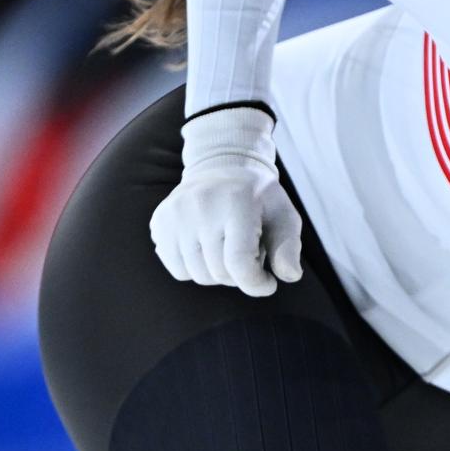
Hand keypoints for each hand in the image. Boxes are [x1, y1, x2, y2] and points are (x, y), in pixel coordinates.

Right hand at [150, 105, 301, 295]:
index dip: (256, 283)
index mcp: (237, 203)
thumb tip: (290, 275)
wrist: (223, 167)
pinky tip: (208, 247)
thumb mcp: (284, 216)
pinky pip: (178, 270)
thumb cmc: (259, 199)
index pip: (239, 262)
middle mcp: (201, 206)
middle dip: (240, 276)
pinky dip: (196, 269)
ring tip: (229, 248)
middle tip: (250, 256)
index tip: (268, 283)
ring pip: (198, 275)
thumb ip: (288, 247)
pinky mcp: (160, 223)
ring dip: (218, 273)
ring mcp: (176, 214)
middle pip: (219, 272)